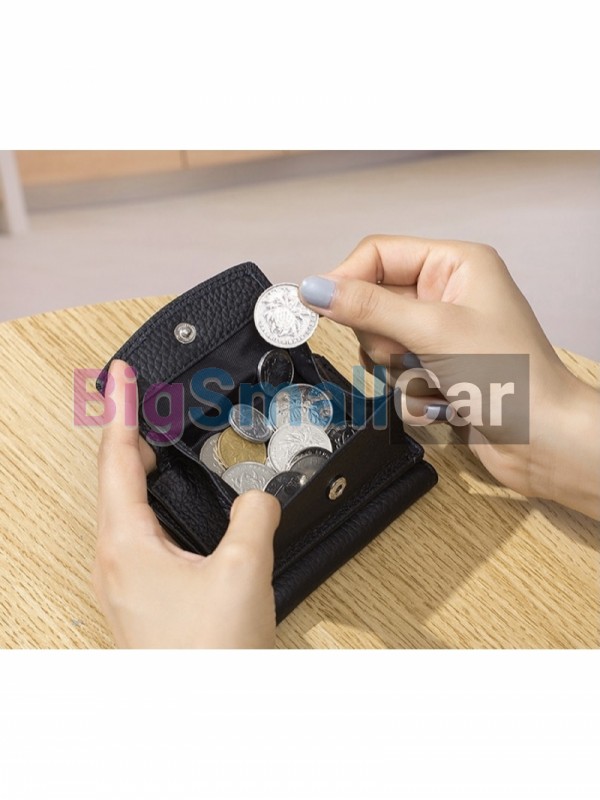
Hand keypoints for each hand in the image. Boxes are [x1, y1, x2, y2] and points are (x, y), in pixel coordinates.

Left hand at [94, 359, 280, 647]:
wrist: (201, 713)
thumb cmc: (208, 654)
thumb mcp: (242, 570)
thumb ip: (254, 517)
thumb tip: (259, 497)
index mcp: (126, 542)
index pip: (116, 456)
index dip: (120, 409)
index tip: (120, 375)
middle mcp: (116, 558)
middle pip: (113, 476)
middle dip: (125, 431)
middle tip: (135, 398)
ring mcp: (124, 578)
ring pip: (123, 504)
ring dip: (134, 466)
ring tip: (148, 438)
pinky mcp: (141, 593)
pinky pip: (137, 529)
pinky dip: (148, 498)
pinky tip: (166, 501)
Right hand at [300, 235, 599, 517]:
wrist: (544, 444)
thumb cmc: (516, 379)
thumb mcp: (433, 332)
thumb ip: (369, 308)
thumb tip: (316, 288)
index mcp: (455, 265)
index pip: (378, 254)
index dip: (345, 279)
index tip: (313, 305)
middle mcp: (446, 295)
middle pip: (373, 303)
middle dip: (383, 338)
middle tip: (408, 351)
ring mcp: (440, 336)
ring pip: (379, 345)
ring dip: (398, 371)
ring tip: (435, 380)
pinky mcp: (436, 372)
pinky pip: (394, 377)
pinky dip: (412, 395)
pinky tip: (444, 403)